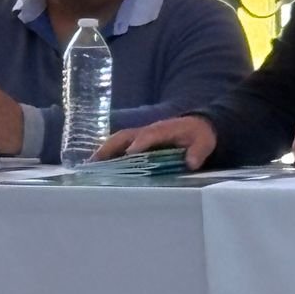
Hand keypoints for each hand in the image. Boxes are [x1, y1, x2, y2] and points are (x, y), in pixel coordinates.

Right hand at [95, 116, 217, 169]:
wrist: (198, 126)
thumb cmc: (200, 135)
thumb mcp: (205, 142)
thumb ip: (199, 151)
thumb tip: (191, 162)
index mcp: (165, 129)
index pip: (151, 134)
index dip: (141, 142)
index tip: (131, 152)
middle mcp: (149, 130)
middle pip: (126, 136)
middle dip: (111, 147)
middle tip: (95, 162)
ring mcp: (141, 135)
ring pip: (118, 140)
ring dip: (104, 151)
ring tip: (89, 167)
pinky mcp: (138, 141)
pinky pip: (120, 145)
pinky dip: (107, 154)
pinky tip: (97, 167)